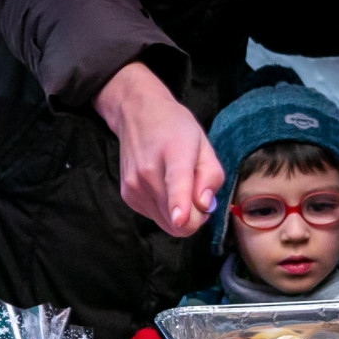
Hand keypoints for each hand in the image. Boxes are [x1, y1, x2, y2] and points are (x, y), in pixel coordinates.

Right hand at [93, 62, 223, 236]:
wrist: (137, 114)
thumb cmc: (176, 128)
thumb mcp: (204, 145)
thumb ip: (211, 176)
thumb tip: (204, 205)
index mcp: (175, 154)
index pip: (176, 184)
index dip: (179, 206)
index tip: (180, 219)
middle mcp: (148, 173)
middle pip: (178, 221)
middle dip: (195, 216)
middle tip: (197, 192)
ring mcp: (134, 186)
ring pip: (167, 224)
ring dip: (179, 214)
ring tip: (177, 185)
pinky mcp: (127, 196)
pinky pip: (155, 218)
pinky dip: (165, 209)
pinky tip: (163, 186)